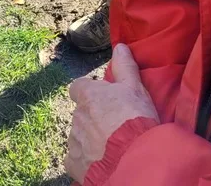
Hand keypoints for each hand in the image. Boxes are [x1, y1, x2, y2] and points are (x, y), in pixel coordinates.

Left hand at [65, 43, 159, 182]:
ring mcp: (74, 141)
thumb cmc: (136, 120)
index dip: (89, 92)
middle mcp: (77, 116)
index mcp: (89, 96)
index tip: (103, 99)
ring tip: (111, 146)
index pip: (78, 87)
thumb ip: (124, 66)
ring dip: (90, 138)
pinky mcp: (74, 164)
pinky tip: (102, 161)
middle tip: (114, 126)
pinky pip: (75, 159)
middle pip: (81, 113)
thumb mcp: (135, 88)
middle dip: (93, 117)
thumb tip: (119, 46)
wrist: (134, 161)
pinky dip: (85, 160)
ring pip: (78, 136)